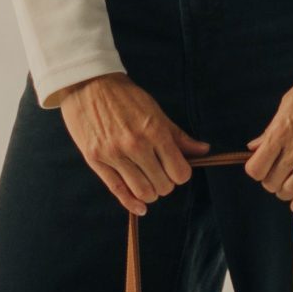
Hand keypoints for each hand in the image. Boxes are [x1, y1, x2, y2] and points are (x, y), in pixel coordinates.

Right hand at [57, 72, 213, 214]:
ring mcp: (114, 154)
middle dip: (165, 183)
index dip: (181, 173)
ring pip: (143, 192)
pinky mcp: (95, 160)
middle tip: (160, 173)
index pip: (180, 172)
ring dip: (150, 192)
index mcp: (154, 131)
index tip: (176, 168)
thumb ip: (178, 136)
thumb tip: (203, 150)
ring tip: (147, 182)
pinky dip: (132, 203)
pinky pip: (117, 190)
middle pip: (163, 185)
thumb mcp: (156, 112)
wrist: (88, 85)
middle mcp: (135, 145)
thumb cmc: (125, 97)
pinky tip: (140, 206)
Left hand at [245, 62, 292, 211]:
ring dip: (286, 189)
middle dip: (270, 180)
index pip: (257, 168)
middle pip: (273, 181)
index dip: (256, 170)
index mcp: (283, 130)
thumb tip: (253, 148)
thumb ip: (270, 131)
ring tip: (287, 182)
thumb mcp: (287, 104)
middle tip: (275, 172)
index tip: (260, 165)